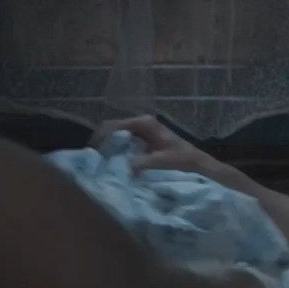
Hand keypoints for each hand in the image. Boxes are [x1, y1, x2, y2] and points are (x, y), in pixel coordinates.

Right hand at [93, 115, 218, 174]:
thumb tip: (122, 166)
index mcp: (144, 123)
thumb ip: (141, 163)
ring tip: (101, 158)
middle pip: (113, 127)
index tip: (92, 150)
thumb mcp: (160, 161)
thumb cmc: (181, 159)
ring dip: (110, 144)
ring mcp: (143, 128)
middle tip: (94, 156)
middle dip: (102, 140)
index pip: (114, 125)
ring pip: (118, 133)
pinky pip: (126, 138)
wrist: (196, 161)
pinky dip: (118, 146)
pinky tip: (115, 158)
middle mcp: (142, 121)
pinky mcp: (145, 136)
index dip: (101, 136)